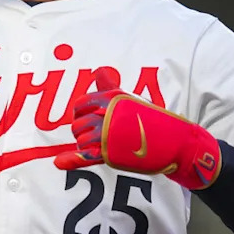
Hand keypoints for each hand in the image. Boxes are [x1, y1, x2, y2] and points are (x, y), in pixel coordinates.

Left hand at [54, 68, 222, 190]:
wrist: (174, 140)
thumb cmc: (152, 118)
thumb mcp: (130, 98)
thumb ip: (109, 87)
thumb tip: (99, 71)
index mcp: (110, 98)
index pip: (80, 104)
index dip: (80, 113)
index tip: (87, 118)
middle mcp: (105, 113)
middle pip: (78, 124)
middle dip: (82, 131)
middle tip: (96, 136)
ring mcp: (106, 134)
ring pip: (81, 141)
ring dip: (85, 145)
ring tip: (100, 146)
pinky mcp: (110, 153)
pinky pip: (84, 156)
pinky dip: (71, 160)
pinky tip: (60, 163)